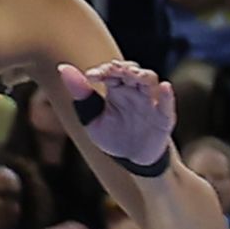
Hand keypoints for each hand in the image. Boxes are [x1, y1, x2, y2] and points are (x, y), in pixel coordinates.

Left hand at [46, 58, 178, 169]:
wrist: (132, 160)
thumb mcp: (91, 118)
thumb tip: (62, 68)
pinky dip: (167, 95)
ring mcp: (150, 103)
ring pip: (150, 81)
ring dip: (142, 76)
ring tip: (133, 74)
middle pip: (133, 71)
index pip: (112, 72)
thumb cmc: (113, 137)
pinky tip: (164, 87)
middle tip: (113, 69)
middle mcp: (135, 92)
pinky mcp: (163, 118)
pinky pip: (167, 104)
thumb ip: (80, 94)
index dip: (104, 70)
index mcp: (117, 90)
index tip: (91, 76)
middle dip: (124, 68)